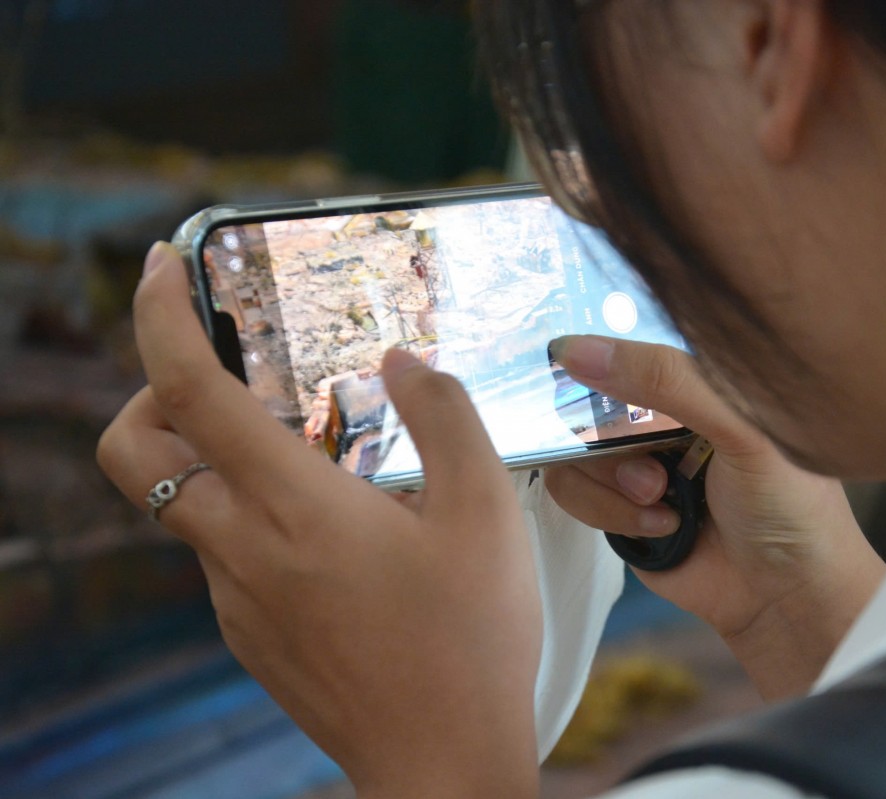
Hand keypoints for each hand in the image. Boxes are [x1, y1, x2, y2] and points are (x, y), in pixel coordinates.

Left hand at [97, 244, 540, 797]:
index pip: (189, 391)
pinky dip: (250, 513)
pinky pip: (223, 551)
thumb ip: (444, 416)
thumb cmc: (471, 640)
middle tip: (231, 376)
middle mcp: (242, 549)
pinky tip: (334, 531)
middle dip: (152, 392)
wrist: (443, 764)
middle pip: (133, 451)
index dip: (159, 316)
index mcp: (295, 507)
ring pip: (181, 502)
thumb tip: (402, 362)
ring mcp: (236, 597)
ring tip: (314, 454)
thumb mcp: (486, 512)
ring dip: (216, 457)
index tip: (160, 263)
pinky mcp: (249, 632)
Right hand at [545, 336, 885, 697]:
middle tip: (650, 464)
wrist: (788, 598)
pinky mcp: (619, 512)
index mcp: (701, 385)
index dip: (596, 354)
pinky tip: (663, 527)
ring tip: (660, 499)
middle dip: (607, 434)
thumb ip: (666, 380)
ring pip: (574, 451)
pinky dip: (610, 512)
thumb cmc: (787, 503)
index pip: (632, 348)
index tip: (563, 358)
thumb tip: (577, 348)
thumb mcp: (740, 426)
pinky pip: (575, 494)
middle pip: (588, 401)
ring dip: (611, 480)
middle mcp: (664, 420)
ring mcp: (638, 466)